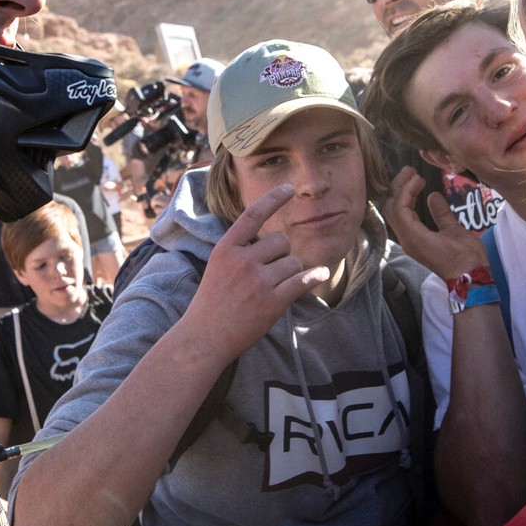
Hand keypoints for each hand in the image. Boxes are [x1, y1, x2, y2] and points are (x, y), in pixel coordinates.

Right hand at [181, 185, 328, 363]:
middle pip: (281, 241)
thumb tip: (273, 238)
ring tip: (275, 287)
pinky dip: (315, 277)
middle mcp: (242, 261)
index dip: (273, 199)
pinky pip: (302, 281)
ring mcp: (257, 282)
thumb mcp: (218, 266)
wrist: (204, 337)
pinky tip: (321, 274)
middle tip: (271, 272)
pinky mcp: (272, 302)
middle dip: (283, 253)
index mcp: (226, 248)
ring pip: (293, 262)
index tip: (289, 188)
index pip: (253, 215)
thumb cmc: (212, 302)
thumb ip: (241, 249)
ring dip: (291, 272)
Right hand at [380, 169, 486, 280]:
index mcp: (414, 236)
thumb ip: (441, 214)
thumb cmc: (465, 256)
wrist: (471, 272)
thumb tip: (434, 196)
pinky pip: (401, 208)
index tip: (415, 177)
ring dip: (402, 187)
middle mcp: (406, 237)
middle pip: (391, 206)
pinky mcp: (412, 234)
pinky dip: (407, 192)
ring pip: (393, 206)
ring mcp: (407, 237)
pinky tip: (417, 182)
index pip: (400, 210)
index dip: (405, 192)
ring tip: (413, 174)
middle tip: (409, 170)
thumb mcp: (452, 228)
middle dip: (398, 186)